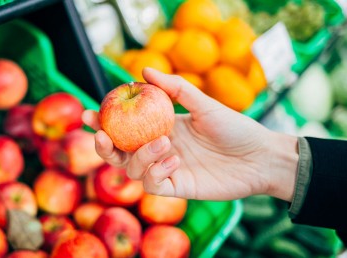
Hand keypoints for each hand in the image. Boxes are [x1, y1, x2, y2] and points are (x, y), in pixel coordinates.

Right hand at [82, 68, 297, 201]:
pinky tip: (174, 160)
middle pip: (119, 153)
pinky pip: (152, 184)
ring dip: (141, 155)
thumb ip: (175, 88)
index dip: (104, 121)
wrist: (259, 156)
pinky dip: (156, 171)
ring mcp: (166, 170)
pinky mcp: (177, 188)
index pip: (125, 127)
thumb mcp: (203, 104)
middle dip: (102, 145)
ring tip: (164, 143)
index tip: (89, 112)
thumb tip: (143, 70)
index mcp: (160, 128)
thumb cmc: (234, 127)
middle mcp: (159, 150)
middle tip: (99, 133)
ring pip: (132, 169)